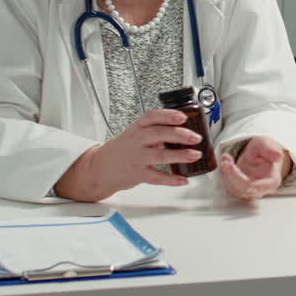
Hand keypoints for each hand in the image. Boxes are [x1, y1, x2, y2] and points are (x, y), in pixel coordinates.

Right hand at [54, 108, 203, 201]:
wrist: (100, 168)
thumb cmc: (122, 149)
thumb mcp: (135, 134)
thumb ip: (155, 131)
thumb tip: (183, 132)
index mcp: (137, 128)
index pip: (152, 117)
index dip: (168, 115)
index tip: (183, 116)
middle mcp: (136, 141)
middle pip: (158, 134)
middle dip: (179, 135)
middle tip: (195, 137)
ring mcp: (137, 158)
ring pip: (160, 156)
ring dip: (179, 155)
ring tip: (195, 155)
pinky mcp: (137, 174)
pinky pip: (156, 177)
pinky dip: (171, 180)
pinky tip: (183, 179)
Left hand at [218, 136, 292, 201]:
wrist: (256, 154)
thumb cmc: (263, 150)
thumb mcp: (265, 144)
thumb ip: (270, 150)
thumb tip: (278, 155)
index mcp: (273, 178)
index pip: (268, 185)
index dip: (260, 187)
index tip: (250, 187)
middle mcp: (261, 187)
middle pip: (248, 188)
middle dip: (235, 176)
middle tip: (226, 164)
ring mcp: (249, 189)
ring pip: (236, 188)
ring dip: (228, 174)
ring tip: (226, 159)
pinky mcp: (239, 188)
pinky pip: (230, 185)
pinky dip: (225, 173)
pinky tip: (226, 160)